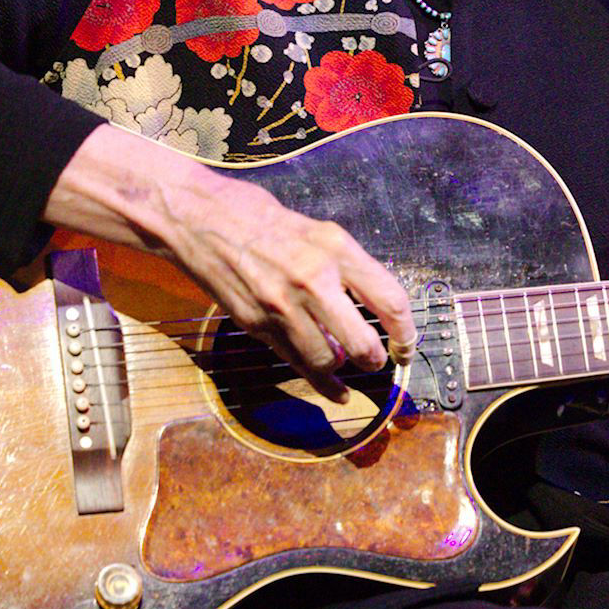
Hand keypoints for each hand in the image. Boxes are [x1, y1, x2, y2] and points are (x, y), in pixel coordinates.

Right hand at [47, 124, 416, 401]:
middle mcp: (314, 279)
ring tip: (345, 361)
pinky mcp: (257, 325)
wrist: (201, 219)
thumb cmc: (263, 219)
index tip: (407, 345)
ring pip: (329, 361)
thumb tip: (377, 304)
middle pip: (363, 344)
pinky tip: (335, 390)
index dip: (406, 332)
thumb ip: (347, 267)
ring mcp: (283, 306)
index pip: (390, 300)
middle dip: (375, 359)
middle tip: (378, 359)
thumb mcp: (318, 230)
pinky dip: (321, 383)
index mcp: (336, 249)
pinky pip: (297, 364)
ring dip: (342, 368)